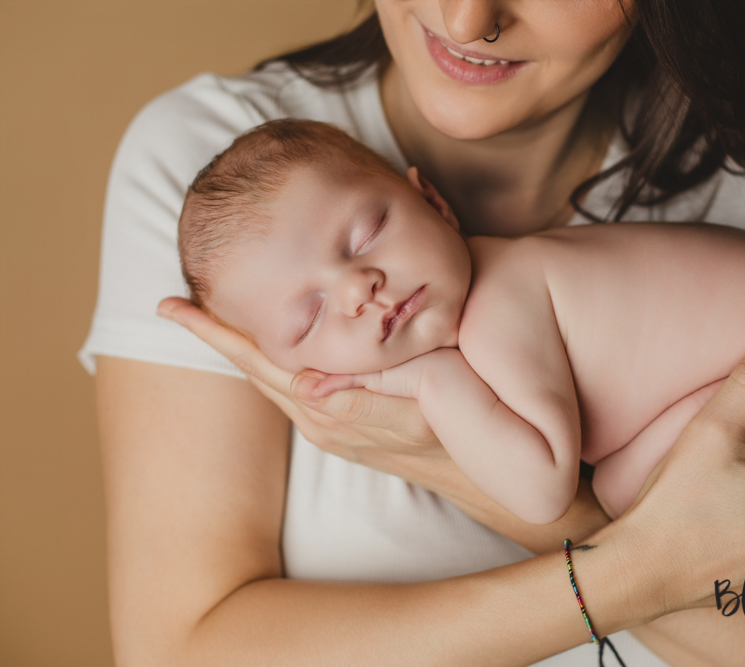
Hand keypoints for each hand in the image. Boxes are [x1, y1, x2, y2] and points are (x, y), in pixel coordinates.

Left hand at [156, 298, 444, 468]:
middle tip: (171, 303)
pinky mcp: (338, 428)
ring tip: (207, 317)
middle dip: (213, 335)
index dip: (216, 333)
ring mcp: (326, 427)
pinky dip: (268, 360)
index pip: (259, 361)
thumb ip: (368, 390)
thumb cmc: (455, 424)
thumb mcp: (418, 407)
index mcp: (328, 408)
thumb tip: (304, 383)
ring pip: (269, 378)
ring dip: (238, 347)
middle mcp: (317, 419)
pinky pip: (290, 388)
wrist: (482, 468)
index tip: (172, 305)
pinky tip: (267, 346)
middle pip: (253, 368)